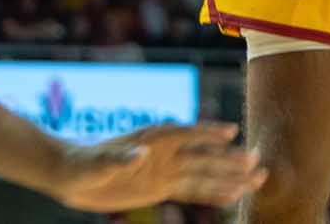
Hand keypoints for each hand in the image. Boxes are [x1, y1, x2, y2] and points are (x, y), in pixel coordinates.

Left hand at [53, 123, 265, 210]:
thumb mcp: (97, 164)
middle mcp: (165, 153)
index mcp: (153, 140)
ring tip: (257, 179)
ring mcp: (166, 170)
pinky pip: (192, 190)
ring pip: (205, 174)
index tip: (232, 134)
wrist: (71, 175)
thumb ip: (119, 159)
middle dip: (230, 160)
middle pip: (204, 156)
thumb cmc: (83, 165)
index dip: (208, 134)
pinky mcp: (161, 187)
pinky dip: (213, 194)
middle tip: (258, 163)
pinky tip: (232, 197)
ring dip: (230, 177)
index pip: (187, 134)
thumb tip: (139, 154)